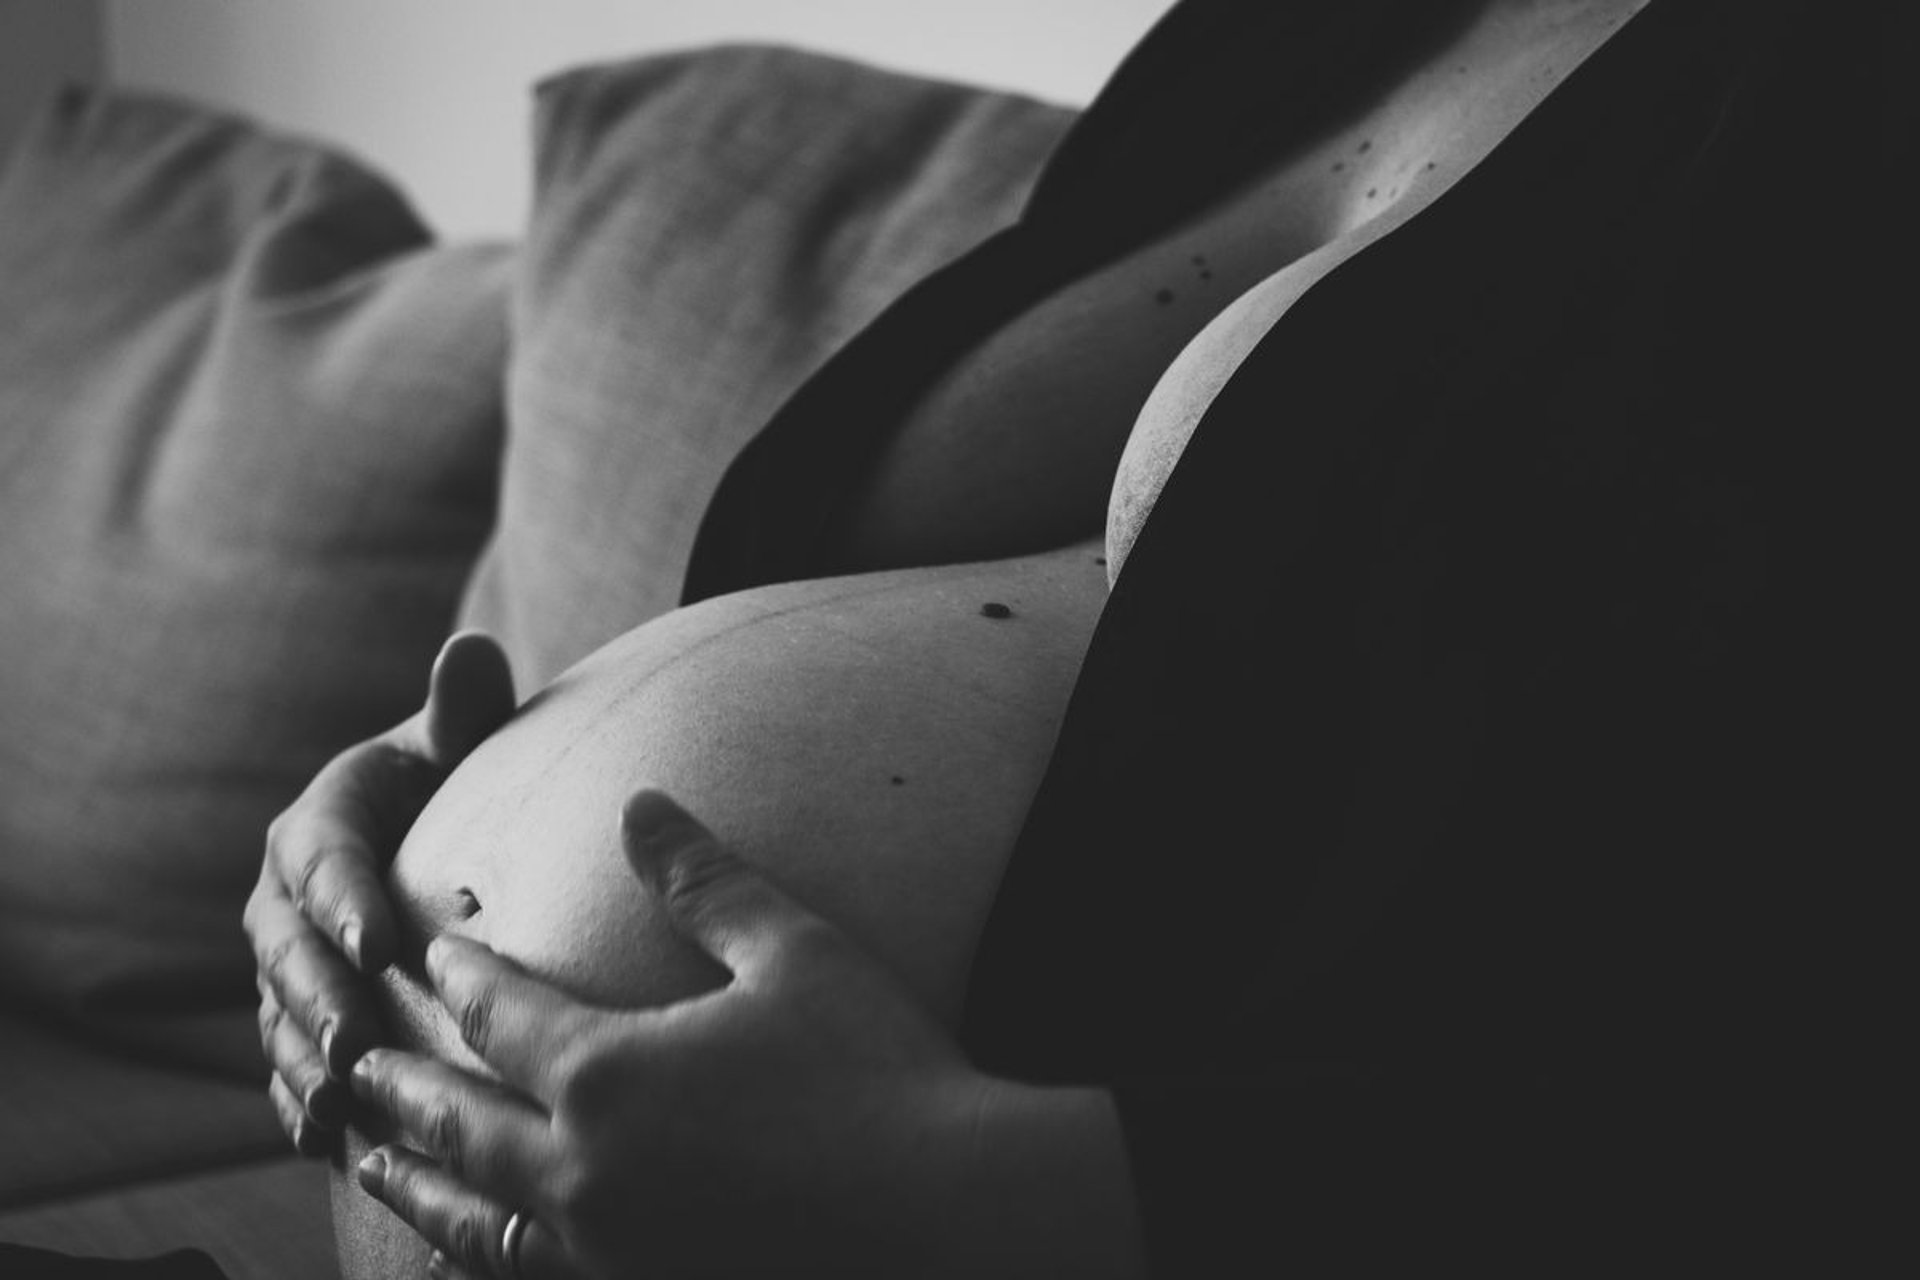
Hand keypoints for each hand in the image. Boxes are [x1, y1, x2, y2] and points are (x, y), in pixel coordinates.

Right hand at [246, 630, 514, 1153]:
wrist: (430, 839)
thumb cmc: (451, 785)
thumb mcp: (455, 746)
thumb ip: (463, 707)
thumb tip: (472, 646)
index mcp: (317, 826)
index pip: (323, 862)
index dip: (344, 902)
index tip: (378, 942)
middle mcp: (284, 901)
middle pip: (290, 954)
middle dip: (319, 999)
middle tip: (358, 1041)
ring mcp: (284, 966)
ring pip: (282, 1019)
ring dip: (308, 1062)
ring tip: (345, 1102)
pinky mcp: (298, 1019)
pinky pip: (288, 1065)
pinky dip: (303, 1102)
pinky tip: (330, 1141)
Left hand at [348, 792, 1145, 1278]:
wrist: (950, 1216)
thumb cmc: (880, 1073)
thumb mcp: (795, 952)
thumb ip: (704, 880)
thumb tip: (642, 803)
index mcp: (609, 1074)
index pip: (500, 1013)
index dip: (459, 974)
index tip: (427, 947)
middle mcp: (583, 1170)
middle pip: (455, 1120)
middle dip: (397, 1082)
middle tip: (343, 1058)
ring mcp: (606, 1249)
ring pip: (471, 1214)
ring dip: (410, 1179)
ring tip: (369, 1157)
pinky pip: (527, 1274)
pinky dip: (480, 1252)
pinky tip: (480, 1244)